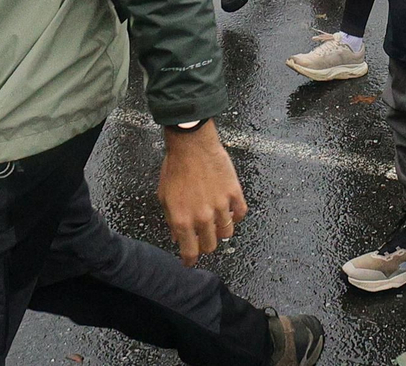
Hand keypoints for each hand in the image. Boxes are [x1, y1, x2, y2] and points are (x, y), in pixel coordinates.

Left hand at [159, 120, 247, 265]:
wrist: (191, 144)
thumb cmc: (175, 167)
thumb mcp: (164, 197)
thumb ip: (171, 220)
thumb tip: (177, 237)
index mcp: (182, 220)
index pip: (190, 252)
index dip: (190, 260)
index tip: (190, 261)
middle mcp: (202, 217)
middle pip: (211, 245)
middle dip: (206, 245)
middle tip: (204, 239)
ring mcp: (220, 206)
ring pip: (227, 233)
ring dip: (222, 231)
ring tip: (218, 224)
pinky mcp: (234, 193)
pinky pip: (240, 213)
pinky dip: (237, 216)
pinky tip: (231, 212)